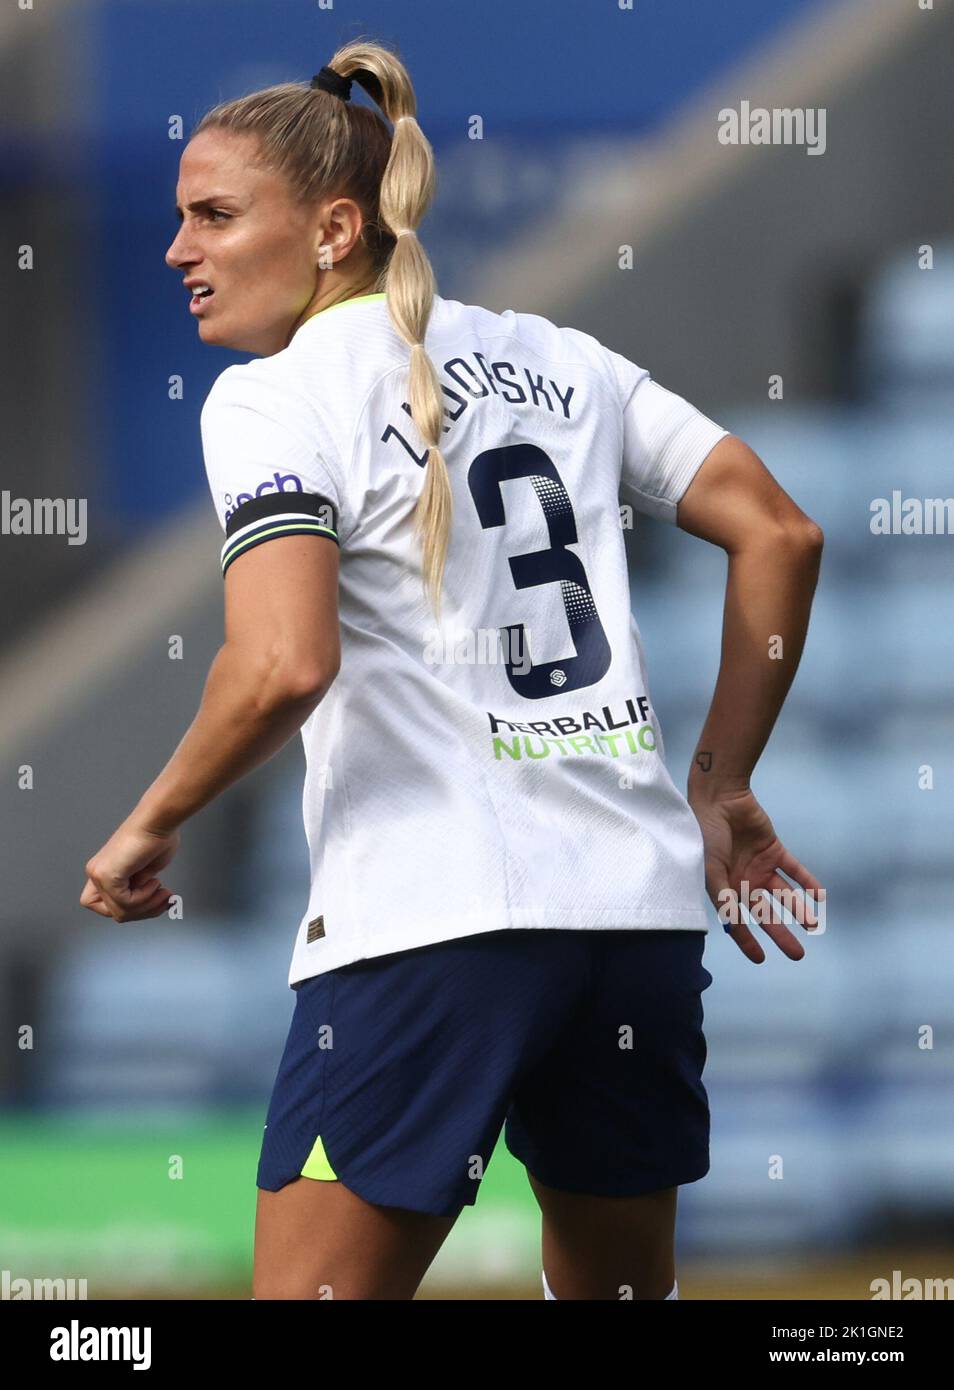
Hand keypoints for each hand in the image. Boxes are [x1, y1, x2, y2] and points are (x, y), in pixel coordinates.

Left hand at [81, 819, 179, 922]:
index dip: (131, 908)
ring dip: (147, 905)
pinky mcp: (107, 875)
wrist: (158, 821)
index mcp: (104, 871)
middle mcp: (96, 873)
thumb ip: (138, 889)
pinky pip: (124, 903)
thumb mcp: (146, 873)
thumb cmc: (157, 837)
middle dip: (143, 911)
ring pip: (119, 912)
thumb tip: (143, 904)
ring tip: (161, 889)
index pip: (106, 906)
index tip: (153, 897)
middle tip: (163, 899)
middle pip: (112, 913)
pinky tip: (154, 881)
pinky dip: (144, 897)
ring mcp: (98, 874)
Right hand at [686, 785, 824, 963]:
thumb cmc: (706, 834)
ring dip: (798, 909)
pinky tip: (819, 895)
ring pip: (783, 894)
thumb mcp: (710, 868)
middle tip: (798, 955)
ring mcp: (760, 866)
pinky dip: (807, 881)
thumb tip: (733, 926)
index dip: (747, 941)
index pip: (737, 922)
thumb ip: (723, 895)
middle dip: (781, 934)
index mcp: (724, 889)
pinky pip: (794, 869)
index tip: (761, 959)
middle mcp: (743, 881)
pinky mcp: (774, 850)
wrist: (719, 798)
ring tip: (813, 925)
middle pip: (765, 914)